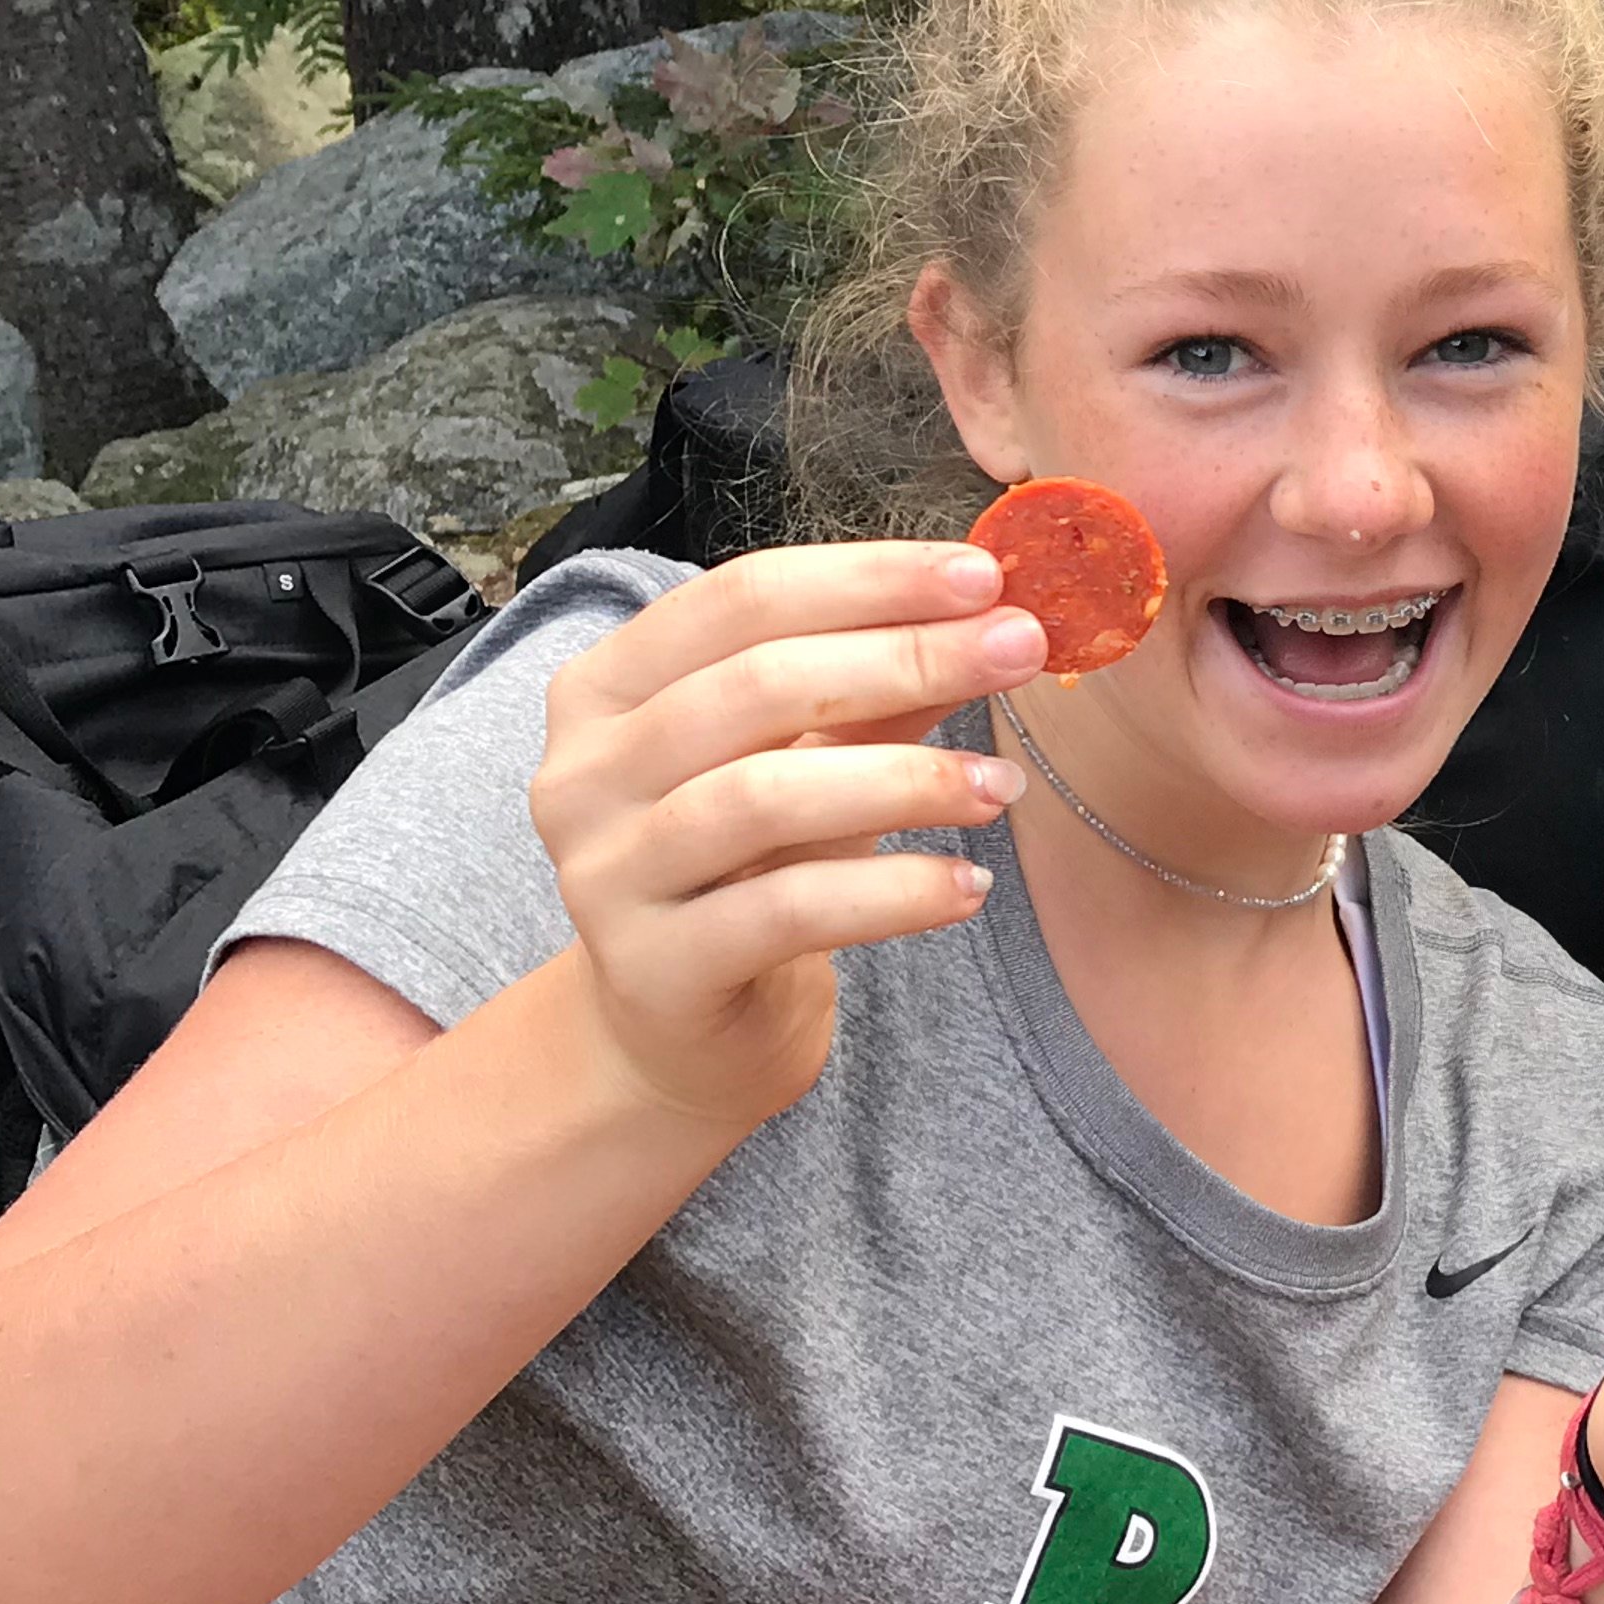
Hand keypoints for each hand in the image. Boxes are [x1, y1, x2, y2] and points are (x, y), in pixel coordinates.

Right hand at [524, 542, 1048, 1136]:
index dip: (867, 579)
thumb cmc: (749, 868)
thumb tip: (994, 613)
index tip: (985, 575)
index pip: (741, 598)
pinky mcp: (653, 969)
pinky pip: (787, 911)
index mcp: (608, 687)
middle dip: (905, 658)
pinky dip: (892, 893)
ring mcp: (605, 873)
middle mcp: (583, 771)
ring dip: (906, 781)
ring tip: (1002, 787)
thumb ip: (875, 690)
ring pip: (765, 796)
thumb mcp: (808, 758)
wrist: (680, 1028)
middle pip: (756, 685)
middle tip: (1020, 652)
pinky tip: (968, 884)